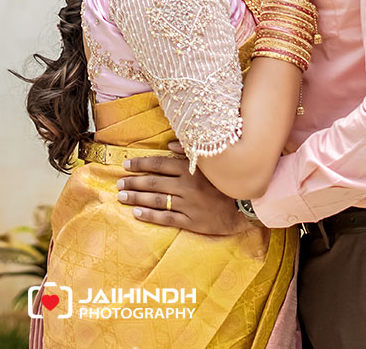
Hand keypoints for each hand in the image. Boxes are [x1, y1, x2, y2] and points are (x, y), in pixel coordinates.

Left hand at [114, 142, 249, 234]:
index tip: (126, 164)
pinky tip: (137, 214)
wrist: (247, 206)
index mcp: (189, 170)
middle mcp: (186, 186)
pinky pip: (166, 218)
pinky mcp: (191, 221)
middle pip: (153, 183)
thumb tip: (171, 144)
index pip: (159, 164)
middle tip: (119, 184)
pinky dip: (150, 216)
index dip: (140, 164)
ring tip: (122, 197)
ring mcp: (188, 205)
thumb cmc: (227, 182)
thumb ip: (189, 153)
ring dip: (136, 198)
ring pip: (156, 201)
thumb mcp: (210, 164)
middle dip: (133, 183)